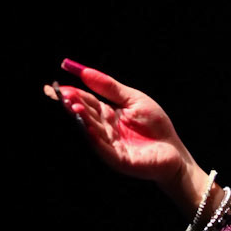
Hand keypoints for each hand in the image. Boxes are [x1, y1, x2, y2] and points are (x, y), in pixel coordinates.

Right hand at [44, 59, 199, 210]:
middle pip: (84, 114)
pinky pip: (103, 147)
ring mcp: (108, 145)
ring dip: (81, 118)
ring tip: (73, 105)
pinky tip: (86, 127)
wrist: (174, 152)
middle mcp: (103, 129)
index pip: (86, 101)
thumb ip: (110, 87)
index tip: (56, 85)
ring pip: (90, 129)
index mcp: (107, 114)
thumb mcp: (134, 99)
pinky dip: (94, 137)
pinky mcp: (117, 159)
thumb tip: (84, 71)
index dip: (72, 93)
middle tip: (61, 94)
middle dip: (72, 104)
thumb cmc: (156, 125)